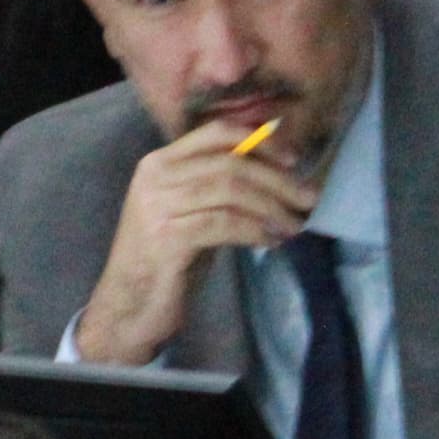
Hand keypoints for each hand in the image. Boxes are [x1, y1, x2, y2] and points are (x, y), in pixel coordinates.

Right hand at [72, 116, 315, 366]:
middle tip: (309, 198)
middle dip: (278, 180)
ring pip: (231, 191)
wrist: (129, 305)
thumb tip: (279, 172)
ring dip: (272, 207)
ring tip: (294, 224)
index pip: (216, 132)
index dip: (260, 141)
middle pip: (230, 163)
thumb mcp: (192, 212)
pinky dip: (255, 230)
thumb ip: (220, 187)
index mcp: (160, 162)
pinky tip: (271, 241)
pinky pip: (224, 223)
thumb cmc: (166, 259)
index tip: (295, 159)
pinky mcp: (167, 239)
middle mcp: (156, 177)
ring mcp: (158, 207)